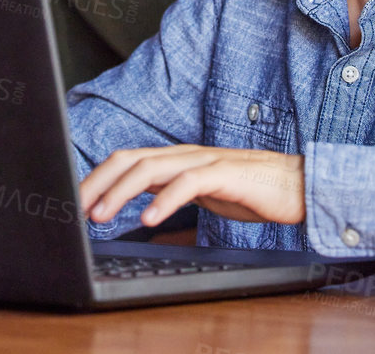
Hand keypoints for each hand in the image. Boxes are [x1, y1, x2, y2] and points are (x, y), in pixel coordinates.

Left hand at [79, 145, 305, 228]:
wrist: (299, 185)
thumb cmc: (250, 191)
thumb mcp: (201, 192)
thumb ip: (171, 192)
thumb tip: (139, 208)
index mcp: (176, 158)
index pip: (127, 160)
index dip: (99, 178)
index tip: (76, 200)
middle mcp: (185, 154)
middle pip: (130, 159)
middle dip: (98, 182)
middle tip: (76, 208)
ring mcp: (204, 161)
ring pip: (151, 168)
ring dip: (121, 192)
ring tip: (100, 215)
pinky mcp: (225, 173)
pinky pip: (188, 184)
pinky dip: (164, 201)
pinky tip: (148, 220)